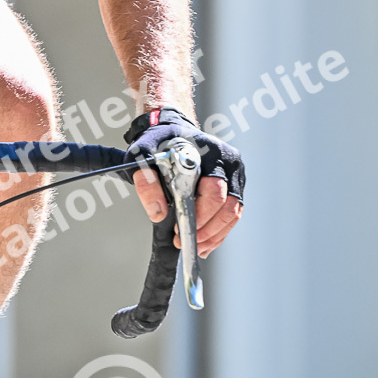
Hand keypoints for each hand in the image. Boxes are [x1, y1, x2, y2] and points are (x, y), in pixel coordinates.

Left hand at [125, 108, 243, 258]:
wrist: (170, 129)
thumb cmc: (158, 142)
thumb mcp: (142, 157)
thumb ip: (147, 183)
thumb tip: (158, 213)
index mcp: (210, 152)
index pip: (213, 191)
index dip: (199, 215)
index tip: (180, 231)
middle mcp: (228, 162)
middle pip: (227, 206)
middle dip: (206, 230)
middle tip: (185, 243)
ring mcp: (235, 173)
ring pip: (233, 213)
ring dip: (214, 235)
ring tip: (195, 247)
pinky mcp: (235, 184)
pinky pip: (232, 213)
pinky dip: (219, 230)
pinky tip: (205, 242)